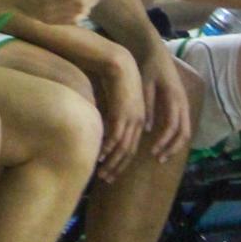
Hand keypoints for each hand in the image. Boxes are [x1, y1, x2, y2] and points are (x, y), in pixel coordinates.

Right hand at [94, 44, 146, 180]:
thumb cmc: (117, 78)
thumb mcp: (119, 100)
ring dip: (113, 163)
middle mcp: (138, 122)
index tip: (112, 172)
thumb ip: (115, 115)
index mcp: (139, 119)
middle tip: (106, 179)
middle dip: (117, 167)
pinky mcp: (123, 113)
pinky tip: (101, 156)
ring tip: (102, 173)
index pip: (132, 147)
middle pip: (129, 152)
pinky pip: (116, 135)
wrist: (119, 62)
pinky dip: (109, 148)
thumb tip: (105, 128)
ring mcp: (131, 118)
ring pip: (123, 148)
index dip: (122, 162)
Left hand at [141, 45, 192, 164]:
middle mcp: (183, 102)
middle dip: (173, 148)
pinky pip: (183, 125)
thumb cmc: (149, 66)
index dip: (164, 141)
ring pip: (186, 130)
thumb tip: (149, 129)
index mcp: (174, 97)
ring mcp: (184, 103)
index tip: (153, 151)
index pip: (173, 126)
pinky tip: (165, 144)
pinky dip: (176, 137)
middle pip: (184, 132)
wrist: (156, 51)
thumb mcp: (145, 84)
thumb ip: (148, 105)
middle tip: (159, 159)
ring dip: (175, 145)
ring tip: (162, 155)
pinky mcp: (181, 104)